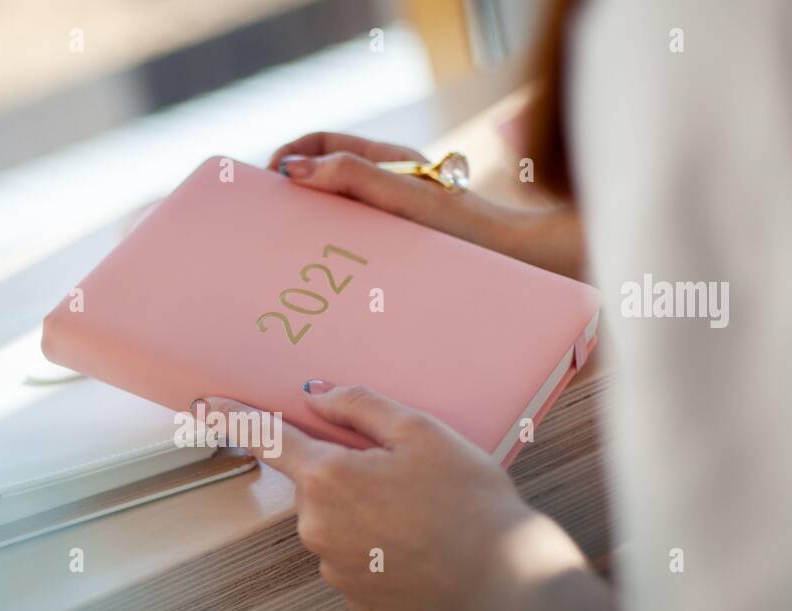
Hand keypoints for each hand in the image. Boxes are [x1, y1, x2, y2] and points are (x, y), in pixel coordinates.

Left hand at [203, 382, 530, 610]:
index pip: (267, 439)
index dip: (234, 418)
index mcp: (328, 478)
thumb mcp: (422, 431)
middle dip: (351, 475)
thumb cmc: (469, 500)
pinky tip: (424, 548)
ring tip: (426, 517)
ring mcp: (334, 569)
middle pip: (318, 485)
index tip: (204, 405)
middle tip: (409, 476)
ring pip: (339, 525)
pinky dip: (382, 551)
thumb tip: (317, 394)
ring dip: (368, 515)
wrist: (506, 582)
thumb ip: (360, 407)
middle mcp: (317, 527)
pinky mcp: (357, 601)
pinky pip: (358, 561)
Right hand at [267, 131, 585, 278]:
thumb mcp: (408, 200)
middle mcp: (390, 188)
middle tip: (265, 224)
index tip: (266, 181)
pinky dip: (332, 256)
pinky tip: (323, 286)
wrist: (525, 267)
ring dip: (309, 229)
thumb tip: (296, 171)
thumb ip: (355, 178)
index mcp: (389, 164)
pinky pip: (356, 247)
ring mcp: (396, 221)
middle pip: (323, 179)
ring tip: (286, 258)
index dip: (289, 155)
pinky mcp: (403, 253)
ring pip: (338, 215)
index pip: (321, 144)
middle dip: (290, 194)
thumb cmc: (473, 234)